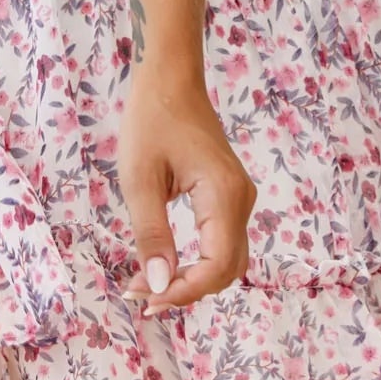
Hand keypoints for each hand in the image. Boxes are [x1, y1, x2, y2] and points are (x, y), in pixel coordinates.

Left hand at [116, 64, 256, 314]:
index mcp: (223, 194)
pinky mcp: (230, 195)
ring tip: (147, 285)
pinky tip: (164, 265)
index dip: (185, 292)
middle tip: (140, 296)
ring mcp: (239, 197)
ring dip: (191, 279)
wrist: (171, 78)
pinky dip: (196, 261)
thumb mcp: (139, 178)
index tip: (146, 300)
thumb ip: (151, 234)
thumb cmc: (151, 119)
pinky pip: (221, 241)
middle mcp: (241, 199)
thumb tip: (157, 285)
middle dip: (186, 290)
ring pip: (226, 259)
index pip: (217, 265)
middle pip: (227, 269)